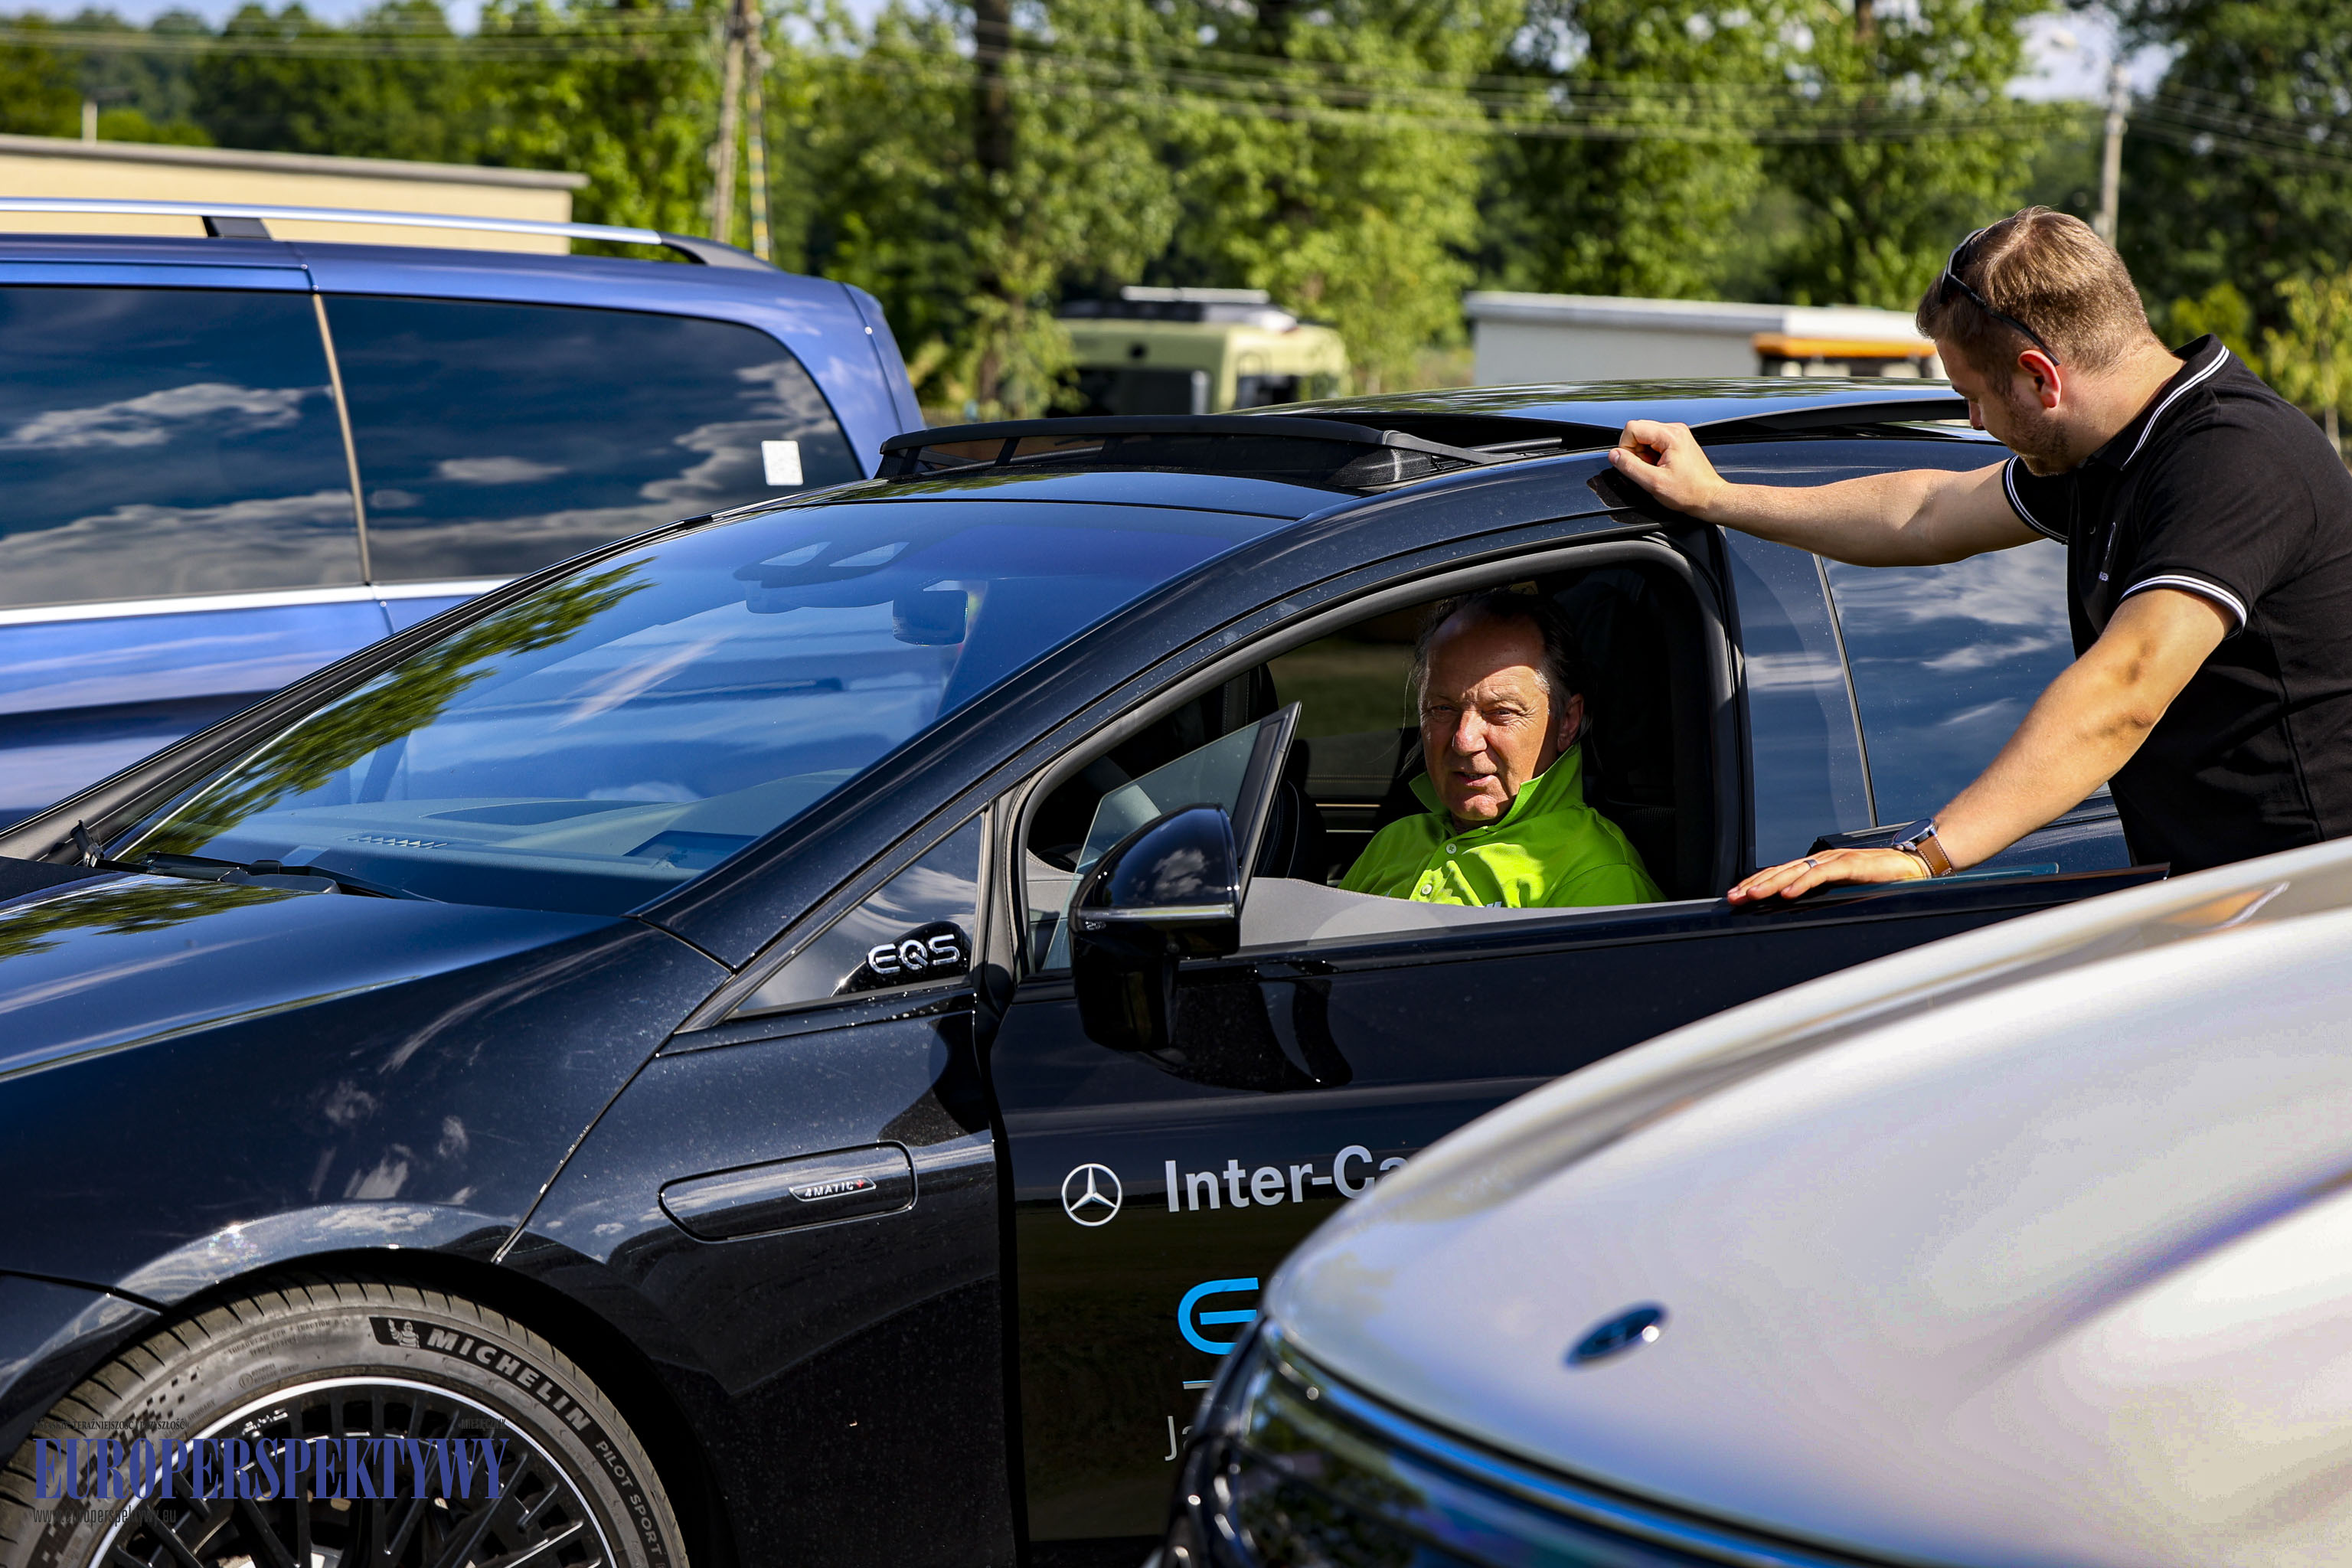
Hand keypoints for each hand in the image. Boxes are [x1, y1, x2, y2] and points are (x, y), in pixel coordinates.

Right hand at [1607, 420, 1729, 518]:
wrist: (1709, 497)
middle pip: (1638, 430)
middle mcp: (1675, 430)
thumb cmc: (1690, 492)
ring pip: (1645, 437)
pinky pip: (1654, 442)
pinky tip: (1662, 468)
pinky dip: (1652, 455)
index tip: (1635, 464)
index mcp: (1670, 435)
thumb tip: (1614, 455)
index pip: (1632, 428)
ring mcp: (1677, 434)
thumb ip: (1630, 467)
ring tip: (1657, 469)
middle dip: (1635, 451)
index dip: (1626, 448)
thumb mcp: (1654, 483)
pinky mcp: (1678, 441)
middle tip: (1648, 469)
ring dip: (1644, 455)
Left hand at [1726, 847, 1928, 904]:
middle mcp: (1821, 861)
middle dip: (1754, 885)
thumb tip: (1794, 910)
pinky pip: (1822, 874)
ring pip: (1796, 871)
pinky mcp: (1851, 864)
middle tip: (1733, 898)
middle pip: (1780, 872)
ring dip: (1771, 884)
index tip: (1734, 896)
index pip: (1778, 874)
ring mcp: (1835, 860)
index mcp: (1816, 867)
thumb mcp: (1842, 890)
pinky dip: (1803, 883)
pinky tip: (1788, 893)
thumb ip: (1821, 895)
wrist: (1911, 865)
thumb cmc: (1877, 879)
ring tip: (1752, 896)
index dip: (1756, 883)